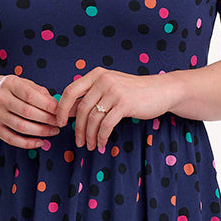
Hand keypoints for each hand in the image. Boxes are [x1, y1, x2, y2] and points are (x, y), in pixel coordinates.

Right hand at [0, 74, 61, 148]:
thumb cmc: (4, 88)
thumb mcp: (18, 82)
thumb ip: (37, 90)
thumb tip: (55, 103)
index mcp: (10, 83)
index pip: (32, 96)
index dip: (49, 105)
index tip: (61, 111)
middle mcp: (0, 98)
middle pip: (28, 112)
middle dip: (48, 119)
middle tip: (60, 123)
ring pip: (21, 127)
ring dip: (41, 131)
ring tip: (53, 132)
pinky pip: (12, 139)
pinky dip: (28, 143)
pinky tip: (40, 142)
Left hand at [55, 67, 177, 150]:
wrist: (161, 90)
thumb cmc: (133, 92)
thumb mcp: (109, 88)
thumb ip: (91, 96)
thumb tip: (69, 112)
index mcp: (96, 74)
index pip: (70, 91)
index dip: (62, 109)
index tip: (60, 123)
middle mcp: (103, 80)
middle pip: (82, 109)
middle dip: (77, 129)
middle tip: (78, 142)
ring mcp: (114, 91)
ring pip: (93, 119)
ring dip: (90, 136)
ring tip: (91, 146)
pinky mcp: (124, 104)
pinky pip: (106, 125)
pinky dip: (102, 137)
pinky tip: (102, 144)